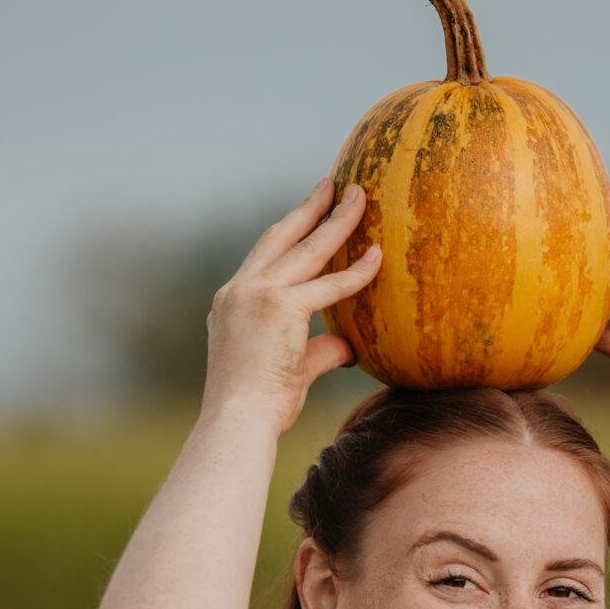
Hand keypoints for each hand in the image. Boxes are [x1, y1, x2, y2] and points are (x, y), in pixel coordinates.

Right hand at [201, 180, 379, 436]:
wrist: (236, 423)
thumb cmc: (257, 409)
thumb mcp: (289, 371)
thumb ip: (320, 351)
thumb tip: (349, 346)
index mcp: (231, 302)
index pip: (264, 257)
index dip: (288, 233)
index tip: (307, 214)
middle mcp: (239, 290)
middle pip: (281, 236)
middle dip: (309, 208)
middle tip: (333, 185)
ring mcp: (256, 295)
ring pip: (306, 248)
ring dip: (336, 219)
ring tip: (360, 196)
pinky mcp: (279, 308)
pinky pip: (329, 285)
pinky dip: (356, 272)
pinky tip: (377, 256)